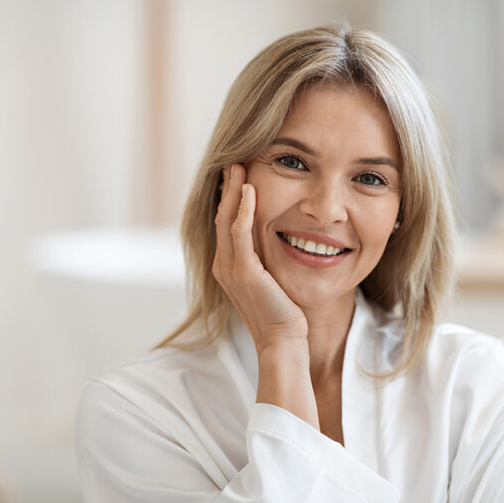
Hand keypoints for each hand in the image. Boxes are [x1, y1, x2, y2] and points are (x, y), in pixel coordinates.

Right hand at [212, 164, 308, 354]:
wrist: (283, 340)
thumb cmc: (283, 313)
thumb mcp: (271, 280)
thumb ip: (266, 259)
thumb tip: (275, 239)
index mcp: (227, 266)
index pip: (224, 224)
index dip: (229, 198)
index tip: (238, 176)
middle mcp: (223, 265)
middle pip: (220, 217)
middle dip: (227, 188)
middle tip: (234, 162)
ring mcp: (230, 269)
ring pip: (226, 220)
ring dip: (232, 191)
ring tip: (239, 166)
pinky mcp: (245, 272)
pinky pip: (240, 233)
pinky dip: (244, 210)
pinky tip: (250, 191)